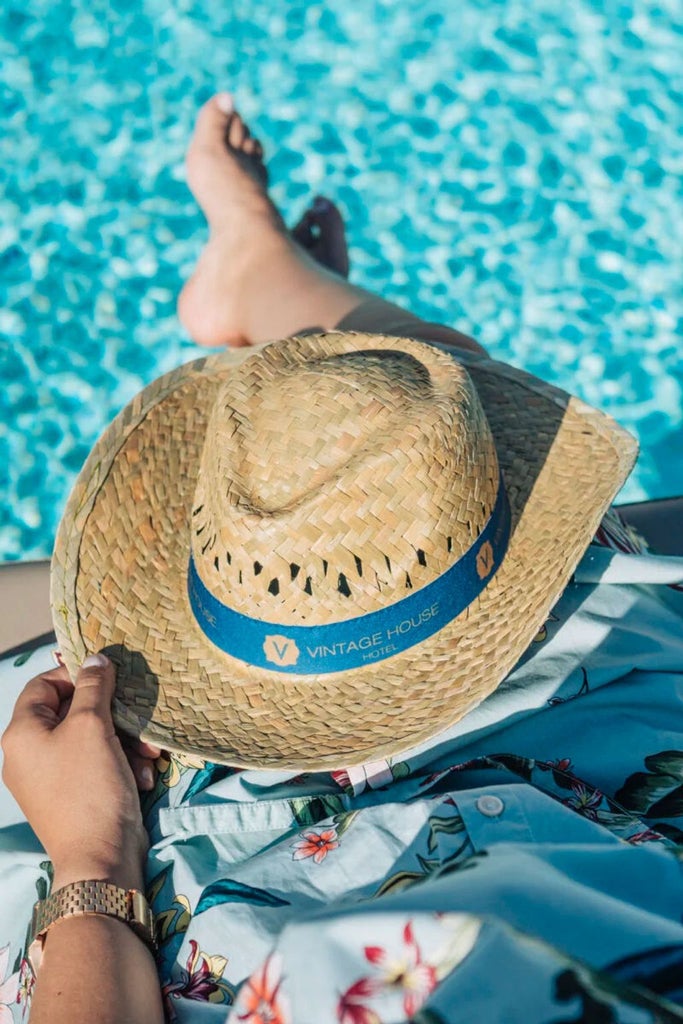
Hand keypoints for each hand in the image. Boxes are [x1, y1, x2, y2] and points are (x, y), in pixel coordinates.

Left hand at [1, 654, 158, 891]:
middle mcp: (28, 754)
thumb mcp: (93, 726)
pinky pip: (96, 765)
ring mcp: (49, 778)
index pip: (44, 684)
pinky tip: (143, 775)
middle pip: (72, 712)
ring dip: (125, 741)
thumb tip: (94, 657)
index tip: (111, 678)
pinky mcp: (72, 796)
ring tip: (149, 754)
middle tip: (139, 721)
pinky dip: (121, 764)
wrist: (100, 858)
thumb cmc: (89, 786)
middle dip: (113, 715)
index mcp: (21, 734)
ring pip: (91, 739)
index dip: (77, 675)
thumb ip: (93, 686)